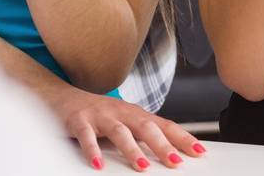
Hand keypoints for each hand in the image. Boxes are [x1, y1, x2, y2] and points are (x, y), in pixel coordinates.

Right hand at [44, 80, 206, 170]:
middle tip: (175, 162)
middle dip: (162, 145)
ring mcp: (100, 116)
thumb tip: (172, 152)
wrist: (64, 98)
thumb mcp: (125, 122)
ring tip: (142, 166)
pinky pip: (86, 137)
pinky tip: (99, 164)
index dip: (182, 137)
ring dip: (132, 149)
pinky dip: (93, 150)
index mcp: (135, 114)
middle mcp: (120, 112)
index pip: (164, 125)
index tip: (199, 151)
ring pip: (119, 132)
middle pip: (145, 127)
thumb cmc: (100, 115)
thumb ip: (144, 135)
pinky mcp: (79, 121)